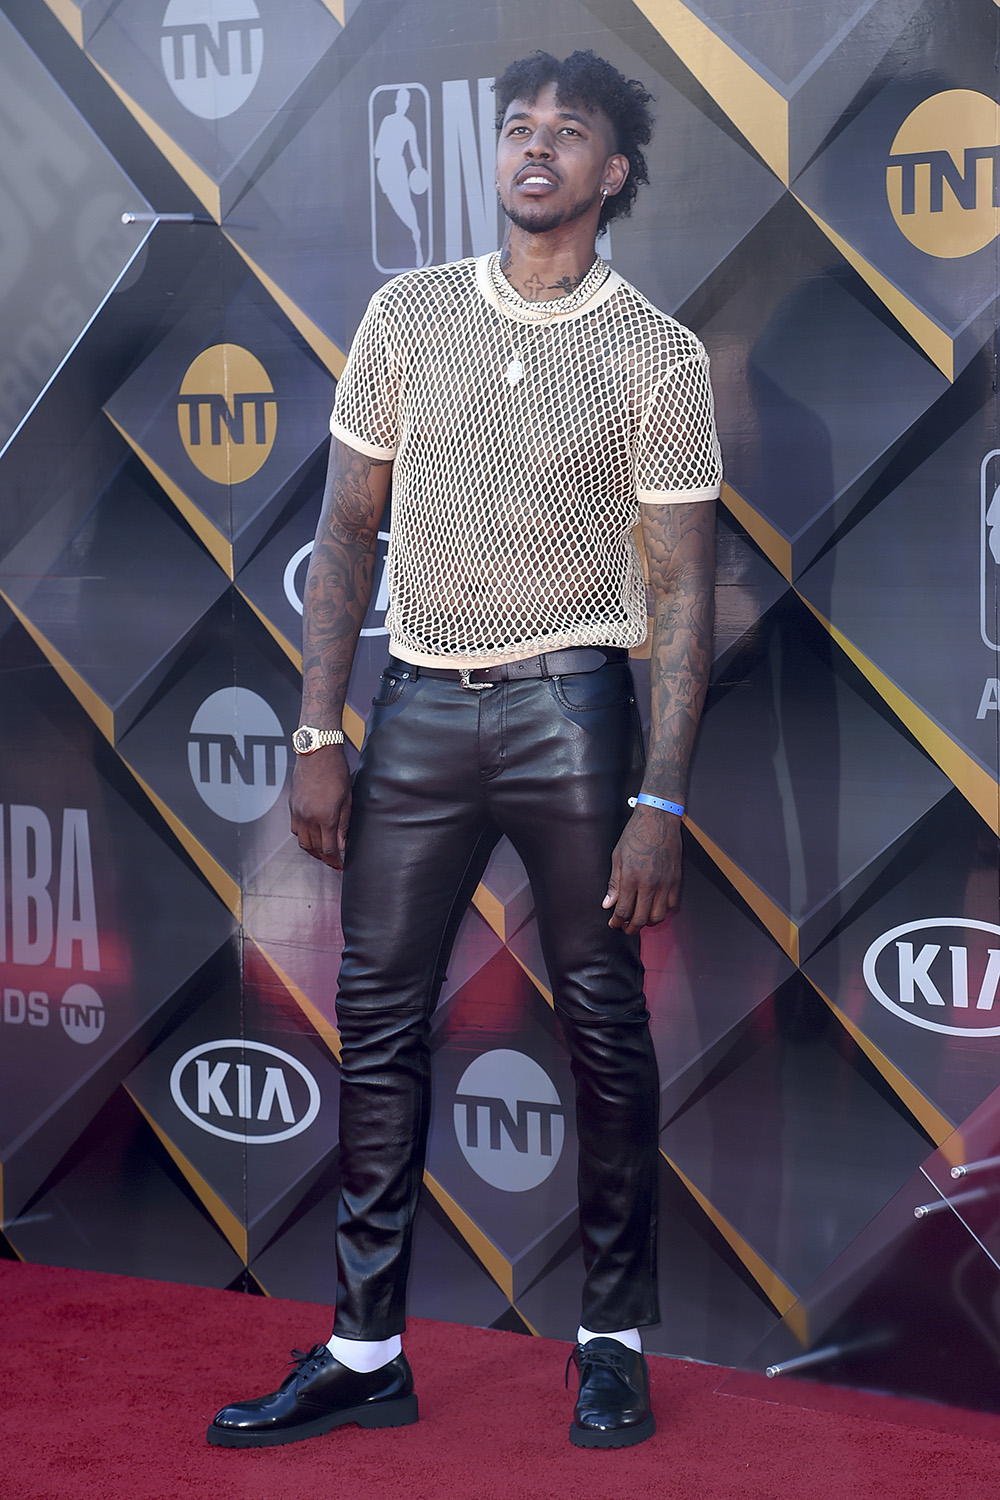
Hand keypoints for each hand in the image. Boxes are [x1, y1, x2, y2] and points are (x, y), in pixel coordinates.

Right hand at [289, 746, 351, 869]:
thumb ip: (344, 824)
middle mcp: (309, 817)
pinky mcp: (292, 806)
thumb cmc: (335, 771)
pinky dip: (303, 837)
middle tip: (333, 861)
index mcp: (325, 817)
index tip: (340, 865)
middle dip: (324, 857)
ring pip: (302, 841)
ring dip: (312, 850)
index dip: (335, 860)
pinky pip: (295, 829)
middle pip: (314, 848)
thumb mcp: (347, 800)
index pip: (328, 848)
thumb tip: (342, 844)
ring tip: (322, 852)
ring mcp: (298, 812)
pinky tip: (311, 836)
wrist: (317, 754)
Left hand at [603, 806, 682, 932]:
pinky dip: (662, 912)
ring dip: (648, 922)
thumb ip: (614, 883)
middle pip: (641, 918)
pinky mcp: (676, 880)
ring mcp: (665, 883)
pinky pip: (671, 905)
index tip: (613, 923)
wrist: (659, 819)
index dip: (617, 921)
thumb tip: (608, 904)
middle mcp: (650, 883)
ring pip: (659, 916)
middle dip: (631, 928)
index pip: (623, 910)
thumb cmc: (636, 835)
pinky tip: (654, 908)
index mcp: (632, 877)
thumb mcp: (618, 857)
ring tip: (640, 919)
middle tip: (625, 927)